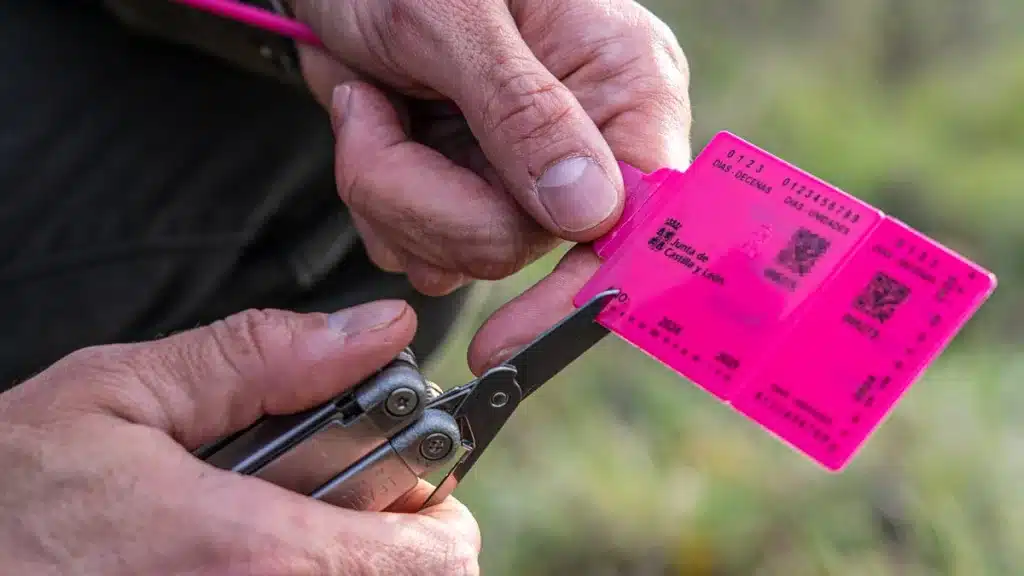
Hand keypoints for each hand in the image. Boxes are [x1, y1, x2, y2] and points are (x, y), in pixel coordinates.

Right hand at [0, 301, 479, 574]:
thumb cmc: (5, 496)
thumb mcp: (117, 397)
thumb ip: (260, 359)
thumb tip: (377, 327)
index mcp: (254, 556)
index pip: (435, 555)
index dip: (435, 506)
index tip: (400, 472)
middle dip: (389, 536)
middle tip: (324, 495)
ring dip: (341, 560)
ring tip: (269, 523)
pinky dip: (297, 575)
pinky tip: (229, 555)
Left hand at [292, 0, 691, 372]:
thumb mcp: (457, 14)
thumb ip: (524, 110)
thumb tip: (593, 215)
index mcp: (624, 85)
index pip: (636, 220)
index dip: (582, 288)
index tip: (508, 341)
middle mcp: (585, 140)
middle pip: (517, 247)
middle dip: (424, 199)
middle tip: (374, 120)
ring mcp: (520, 173)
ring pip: (459, 256)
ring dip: (388, 192)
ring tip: (370, 105)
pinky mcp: (467, 191)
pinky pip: (418, 248)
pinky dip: (373, 200)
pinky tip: (371, 126)